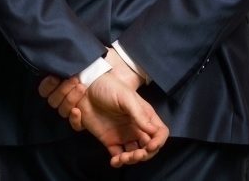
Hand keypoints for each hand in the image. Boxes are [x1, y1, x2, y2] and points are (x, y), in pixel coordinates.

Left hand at [36, 53, 167, 166]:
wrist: (88, 87)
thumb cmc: (110, 87)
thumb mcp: (126, 97)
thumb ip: (139, 114)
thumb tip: (153, 131)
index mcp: (145, 117)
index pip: (159, 133)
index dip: (159, 142)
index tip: (150, 146)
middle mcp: (137, 128)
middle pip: (148, 148)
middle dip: (145, 155)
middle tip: (136, 155)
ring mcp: (123, 135)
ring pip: (133, 154)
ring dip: (131, 160)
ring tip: (123, 158)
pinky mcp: (109, 140)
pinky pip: (117, 155)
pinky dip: (118, 162)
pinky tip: (114, 161)